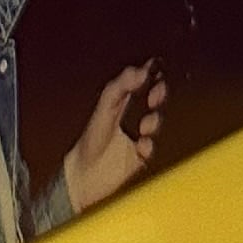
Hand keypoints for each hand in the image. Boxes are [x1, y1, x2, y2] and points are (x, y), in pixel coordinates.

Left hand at [64, 62, 165, 212]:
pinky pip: (153, 148)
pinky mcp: (140, 157)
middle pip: (151, 100)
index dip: (149, 74)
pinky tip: (141, 146)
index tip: (156, 66)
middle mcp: (128, 117)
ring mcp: (135, 137)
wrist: (84, 176)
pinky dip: (150, 145)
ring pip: (154, 123)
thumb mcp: (106, 107)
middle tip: (155, 95)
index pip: (137, 82)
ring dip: (153, 121)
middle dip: (157, 95)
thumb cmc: (91, 139)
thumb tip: (141, 70)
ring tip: (145, 125)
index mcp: (118, 102)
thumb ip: (120, 87)